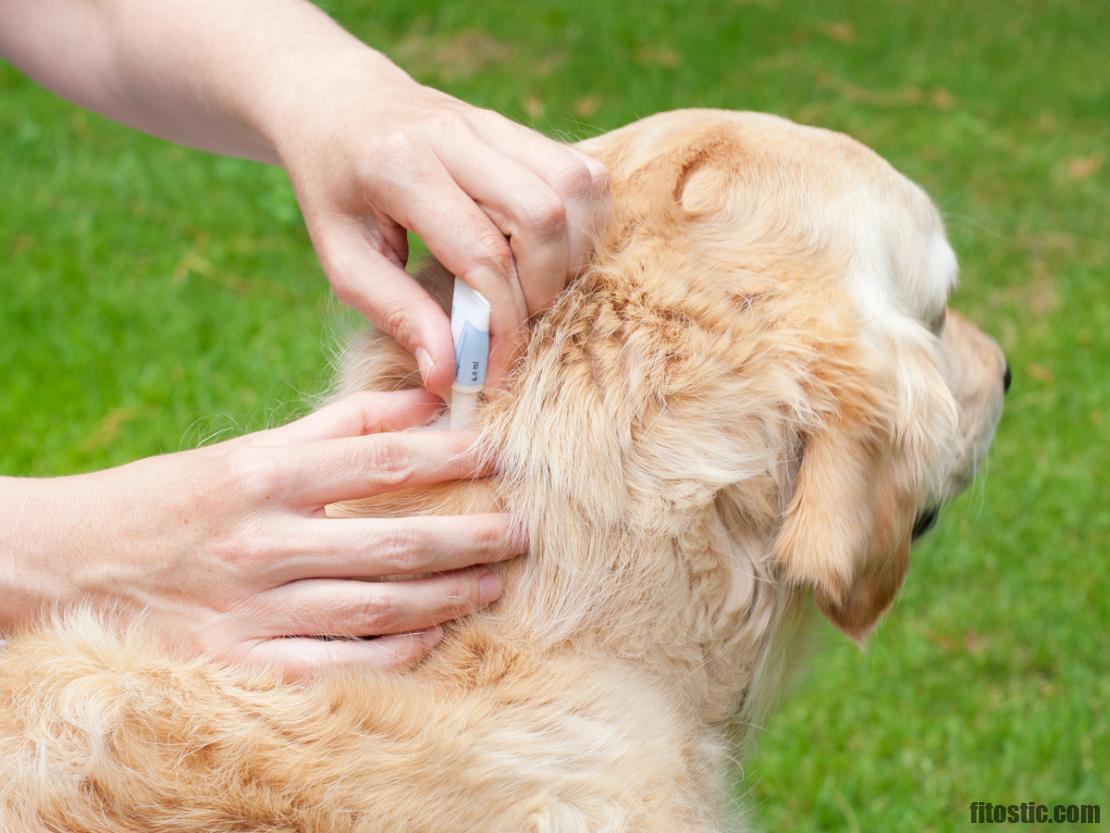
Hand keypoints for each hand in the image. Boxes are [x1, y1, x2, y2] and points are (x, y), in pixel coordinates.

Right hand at [0, 390, 522, 677]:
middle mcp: (264, 542)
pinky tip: (436, 636)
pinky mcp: (242, 663)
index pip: (382, 462)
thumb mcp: (246, 450)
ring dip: (448, 595)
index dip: (451, 457)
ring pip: (378, 606)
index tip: (498, 457)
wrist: (69, 566)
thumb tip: (422, 399)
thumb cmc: (170, 500)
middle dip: (471, 536)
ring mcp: (254, 609)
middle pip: (394, 542)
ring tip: (495, 581)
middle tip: (522, 530)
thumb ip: (336, 425)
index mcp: (264, 476)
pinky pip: (340, 664)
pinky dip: (396, 652)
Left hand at [271, 54, 609, 391]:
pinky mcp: (520, 127)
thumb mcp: (343, 259)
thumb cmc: (336, 191)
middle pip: (542, 215)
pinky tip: (549, 253)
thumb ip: (397, 314)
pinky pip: (582, 173)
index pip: (482, 253)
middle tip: (513, 324)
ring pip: (575, 188)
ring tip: (533, 289)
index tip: (492, 369)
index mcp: (400, 166)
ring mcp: (494, 123)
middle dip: (542, 289)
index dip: (501, 323)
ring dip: (570, 254)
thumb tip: (448, 374)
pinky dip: (582, 223)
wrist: (338, 103)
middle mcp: (455, 134)